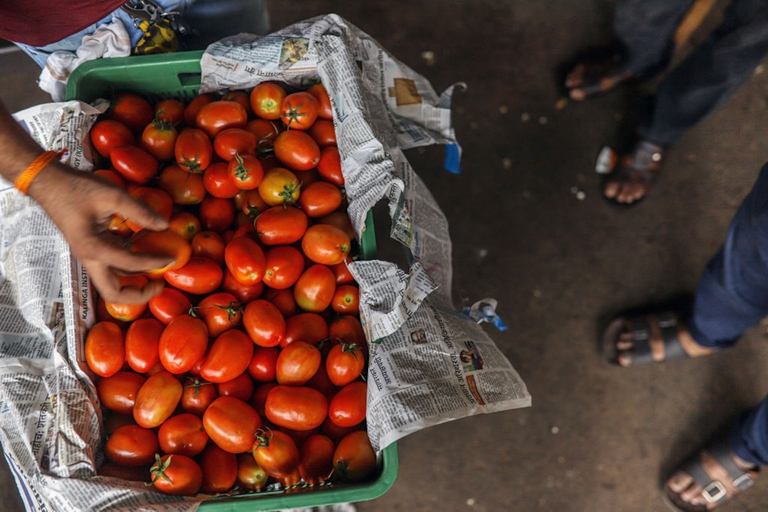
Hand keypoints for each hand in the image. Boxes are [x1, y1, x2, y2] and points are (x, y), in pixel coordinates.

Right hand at [28, 163, 173, 303]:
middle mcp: (90, 258)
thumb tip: (165, 225)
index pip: (131, 264)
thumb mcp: (112, 195)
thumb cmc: (77, 188)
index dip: (155, 263)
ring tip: (157, 270)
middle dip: (139, 295)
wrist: (50, 183)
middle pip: (113, 293)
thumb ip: (140, 211)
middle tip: (160, 284)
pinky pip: (113, 267)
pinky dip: (130, 267)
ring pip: (113, 282)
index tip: (173, 258)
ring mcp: (89, 256)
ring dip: (135, 283)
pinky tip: (145, 254)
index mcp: (93, 248)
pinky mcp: (92, 250)